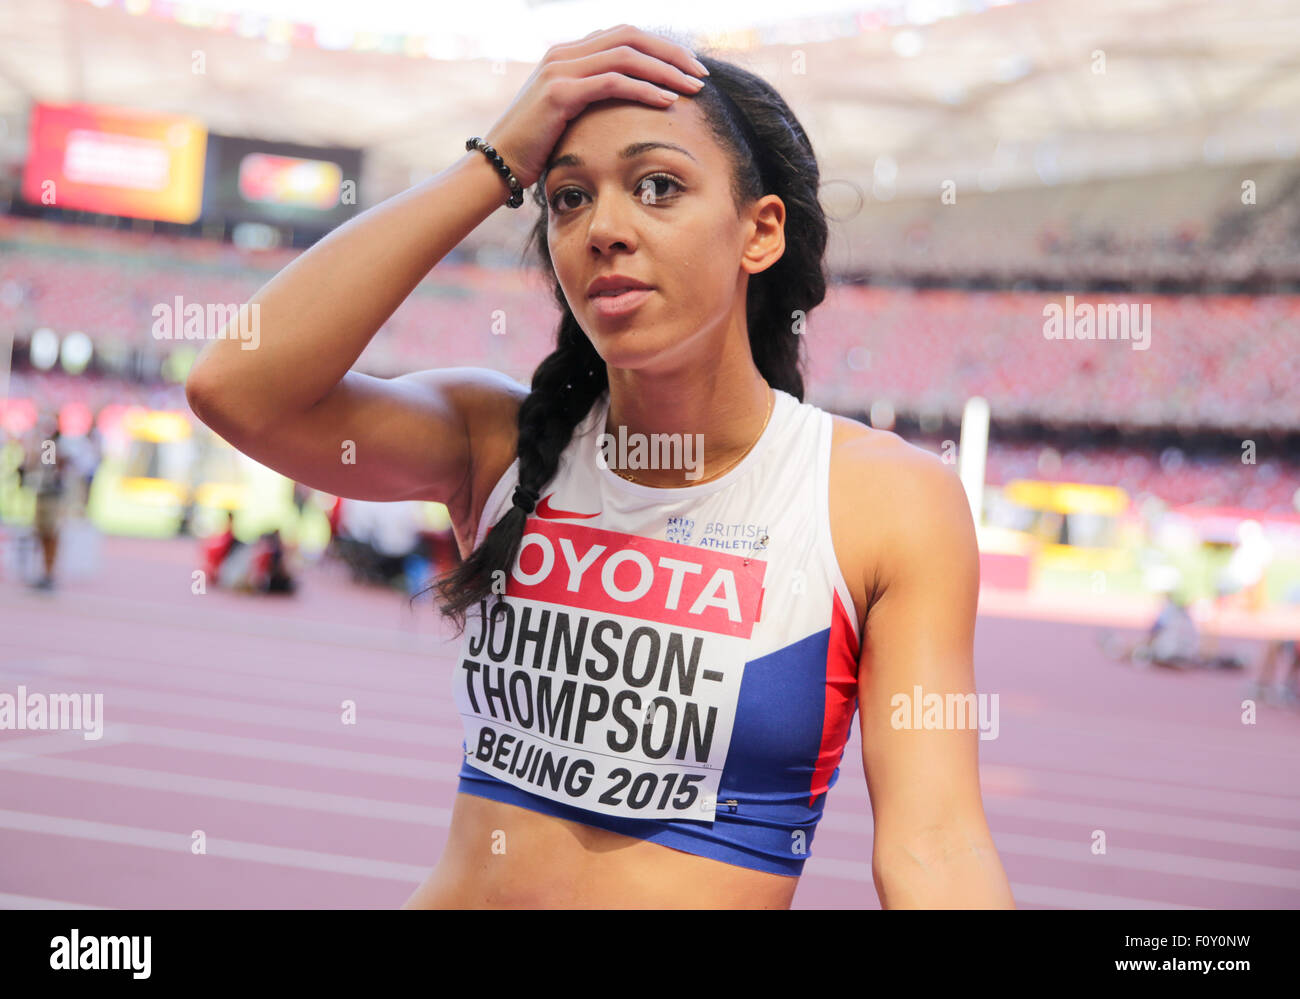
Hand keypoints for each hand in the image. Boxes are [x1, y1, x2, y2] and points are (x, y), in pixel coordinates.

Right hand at [481, 24, 708, 191]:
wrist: (496, 166)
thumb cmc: (535, 151)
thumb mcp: (567, 119)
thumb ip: (591, 102)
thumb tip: (625, 108)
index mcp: (568, 55)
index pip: (624, 36)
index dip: (660, 47)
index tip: (688, 68)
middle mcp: (564, 54)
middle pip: (631, 36)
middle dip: (670, 52)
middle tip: (701, 73)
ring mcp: (560, 69)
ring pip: (626, 55)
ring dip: (665, 69)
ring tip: (693, 87)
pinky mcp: (559, 92)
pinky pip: (612, 82)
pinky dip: (644, 88)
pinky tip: (667, 100)